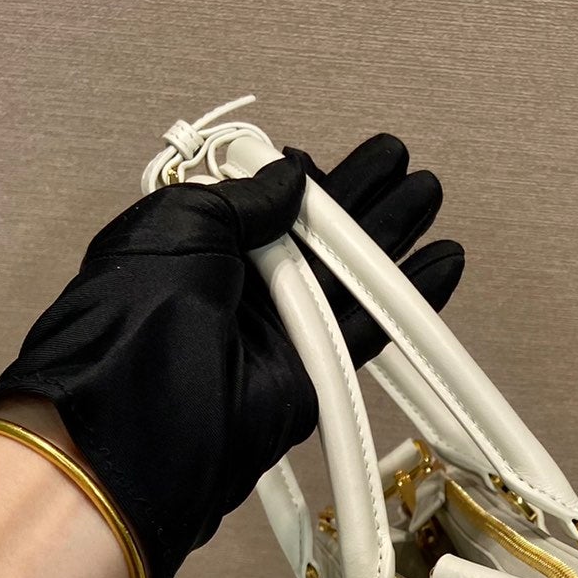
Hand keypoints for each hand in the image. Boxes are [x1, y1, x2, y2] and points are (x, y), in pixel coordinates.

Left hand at [0, 137, 462, 577]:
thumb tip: (296, 175)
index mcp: (197, 244)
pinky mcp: (315, 372)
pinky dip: (407, 298)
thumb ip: (246, 196)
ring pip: (350, 275)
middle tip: (404, 164)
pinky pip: (369, 326)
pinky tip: (441, 263)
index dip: (304, 180)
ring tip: (429, 193)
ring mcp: (281, 328)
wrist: (137, 419)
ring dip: (392, 236)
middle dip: (363, 198)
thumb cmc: (137, 311)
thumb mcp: (181, 222)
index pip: (264, 203)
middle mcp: (242, 285)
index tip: (336, 158)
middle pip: (317, 234)